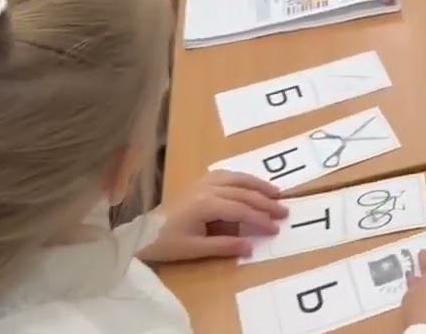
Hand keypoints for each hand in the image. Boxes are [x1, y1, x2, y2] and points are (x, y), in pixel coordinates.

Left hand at [138, 171, 287, 262]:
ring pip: (237, 179)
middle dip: (265, 202)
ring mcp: (202, 183)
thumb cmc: (166, 243)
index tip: (276, 228)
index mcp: (206, 205)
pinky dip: (243, 178)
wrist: (141, 233)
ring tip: (276, 193)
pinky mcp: (199, 183)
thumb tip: (251, 247)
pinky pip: (226, 175)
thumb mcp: (195, 250)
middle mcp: (207, 189)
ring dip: (258, 185)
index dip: (260, 219)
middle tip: (284, 211)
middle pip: (243, 192)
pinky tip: (251, 184)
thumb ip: (224, 246)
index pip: (241, 210)